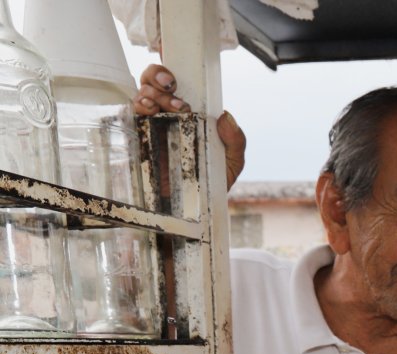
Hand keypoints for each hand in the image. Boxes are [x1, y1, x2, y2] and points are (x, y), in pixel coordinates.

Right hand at [133, 65, 245, 187]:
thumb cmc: (216, 180)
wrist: (200, 209)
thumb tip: (226, 116)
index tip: (178, 76)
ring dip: (151, 93)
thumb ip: (236, 141)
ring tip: (169, 107)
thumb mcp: (234, 160)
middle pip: (151, 82)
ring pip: (140, 95)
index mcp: (189, 113)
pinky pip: (129, 119)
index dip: (169, 70)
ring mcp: (151, 128)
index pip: (175, 84)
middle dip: (158, 77)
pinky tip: (148, 112)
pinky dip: (136, 108)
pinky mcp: (139, 143)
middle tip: (173, 88)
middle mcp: (167, 116)